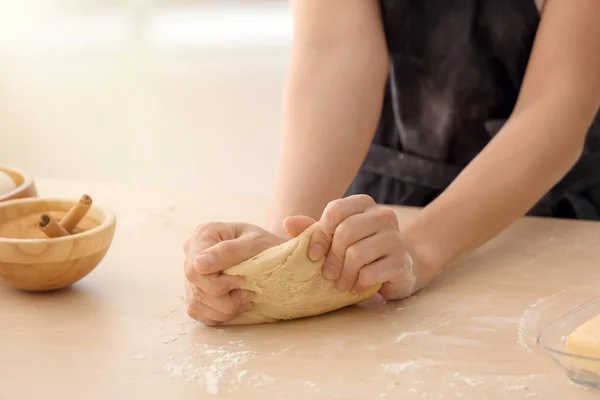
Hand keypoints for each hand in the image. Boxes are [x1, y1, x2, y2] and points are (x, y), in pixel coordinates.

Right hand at [183, 222, 283, 324]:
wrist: (272, 254)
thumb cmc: (266, 245)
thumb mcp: (255, 243)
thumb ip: (229, 251)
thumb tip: (199, 264)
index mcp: (204, 234)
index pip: (195, 270)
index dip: (218, 284)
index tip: (242, 282)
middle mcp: (192, 252)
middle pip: (196, 289)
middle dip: (225, 300)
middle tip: (249, 295)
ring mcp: (191, 272)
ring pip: (196, 304)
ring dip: (224, 310)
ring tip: (246, 300)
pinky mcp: (195, 290)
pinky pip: (198, 311)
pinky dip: (219, 315)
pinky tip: (236, 305)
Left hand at [304, 195, 433, 300]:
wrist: (399, 269)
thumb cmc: (361, 250)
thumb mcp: (336, 238)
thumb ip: (314, 230)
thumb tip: (288, 223)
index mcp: (365, 204)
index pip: (336, 210)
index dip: (320, 234)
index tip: (313, 255)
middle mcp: (383, 216)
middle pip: (345, 232)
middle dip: (332, 258)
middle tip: (328, 275)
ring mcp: (396, 237)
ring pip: (356, 253)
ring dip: (344, 274)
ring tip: (342, 283)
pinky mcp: (402, 261)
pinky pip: (370, 273)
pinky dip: (358, 283)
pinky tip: (358, 286)